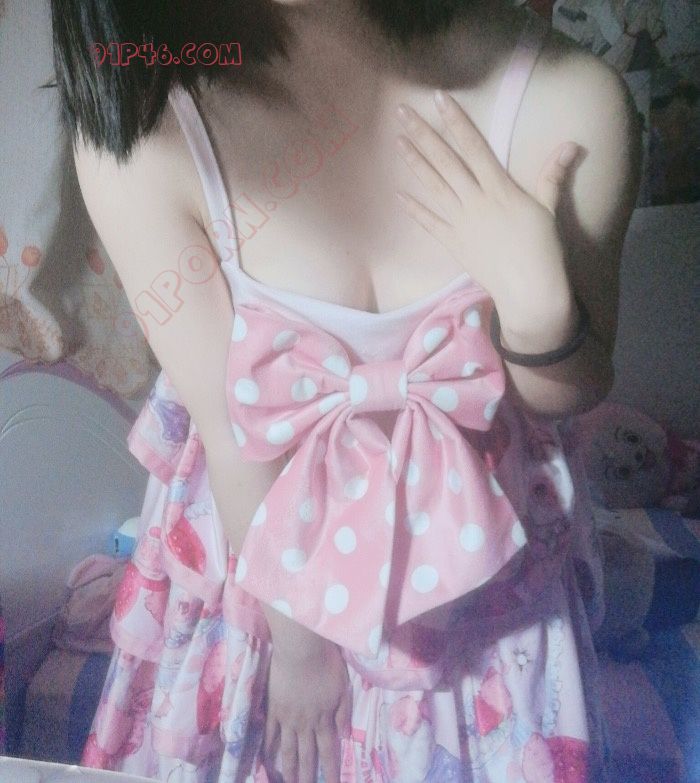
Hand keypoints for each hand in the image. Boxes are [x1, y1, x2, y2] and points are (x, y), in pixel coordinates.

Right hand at [262, 631, 351, 782]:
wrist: (301, 649)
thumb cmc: (326, 663)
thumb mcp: (343, 687)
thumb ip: (344, 712)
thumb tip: (346, 736)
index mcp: (325, 719)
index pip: (329, 751)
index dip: (331, 771)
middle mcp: (306, 724)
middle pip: (307, 756)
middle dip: (308, 776)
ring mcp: (287, 717)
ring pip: (288, 749)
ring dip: (289, 769)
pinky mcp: (273, 708)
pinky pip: (270, 733)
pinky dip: (269, 748)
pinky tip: (267, 759)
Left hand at [394, 90, 578, 320]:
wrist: (528, 290)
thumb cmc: (542, 250)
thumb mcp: (549, 208)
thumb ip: (552, 175)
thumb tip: (570, 144)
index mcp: (499, 189)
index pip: (474, 147)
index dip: (456, 121)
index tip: (439, 99)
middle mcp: (475, 202)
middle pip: (445, 162)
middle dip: (423, 135)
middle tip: (401, 113)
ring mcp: (461, 223)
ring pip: (433, 187)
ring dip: (414, 164)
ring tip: (397, 142)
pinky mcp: (453, 244)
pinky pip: (429, 223)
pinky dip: (414, 209)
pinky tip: (399, 194)